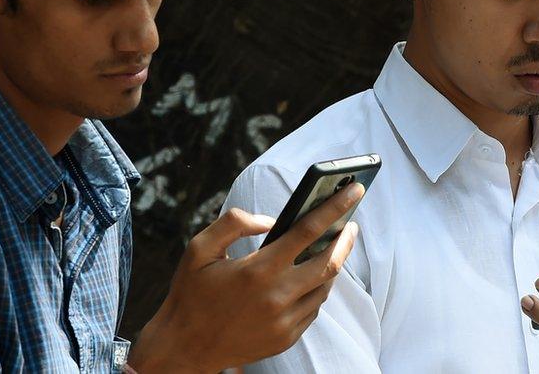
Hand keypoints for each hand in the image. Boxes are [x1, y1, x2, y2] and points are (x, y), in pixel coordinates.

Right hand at [128, 183, 364, 372]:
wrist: (185, 347)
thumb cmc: (191, 293)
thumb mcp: (199, 248)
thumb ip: (234, 223)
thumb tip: (270, 219)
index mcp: (257, 270)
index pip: (307, 231)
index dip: (334, 208)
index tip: (353, 191)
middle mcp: (276, 297)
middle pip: (330, 262)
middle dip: (346, 238)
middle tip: (351, 223)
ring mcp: (284, 322)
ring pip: (324, 288)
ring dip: (332, 265)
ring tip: (330, 248)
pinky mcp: (286, 338)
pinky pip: (312, 309)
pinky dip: (316, 289)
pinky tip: (309, 277)